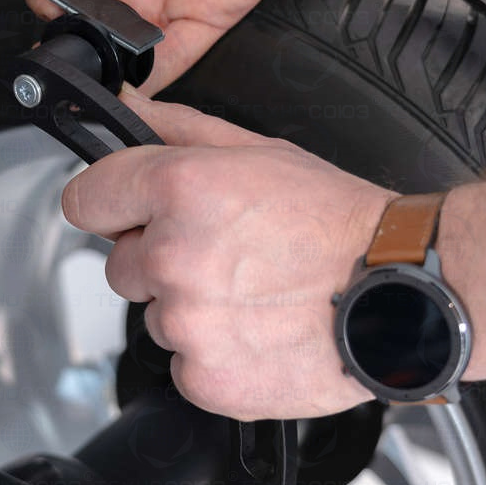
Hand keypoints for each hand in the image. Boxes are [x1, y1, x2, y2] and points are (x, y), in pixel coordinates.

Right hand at [25, 0, 349, 95]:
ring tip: (101, 79)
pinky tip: (133, 87)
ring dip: (111, 73)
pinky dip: (151, 81)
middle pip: (89, 29)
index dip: (50, 8)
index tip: (54, 16)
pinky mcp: (209, 15)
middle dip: (78, 50)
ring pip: (127, 54)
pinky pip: (174, 60)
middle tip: (75, 56)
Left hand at [61, 87, 396, 419]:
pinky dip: (213, 355)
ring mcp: (186, 323)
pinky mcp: (204, 377)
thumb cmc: (338, 222)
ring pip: (155, 317)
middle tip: (225, 256)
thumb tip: (124, 106)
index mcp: (179, 189)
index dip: (110, 205)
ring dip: (191, 310)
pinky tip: (257, 331)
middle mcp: (173, 256)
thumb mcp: (258, 150)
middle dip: (160, 261)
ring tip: (253, 294)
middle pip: (120, 264)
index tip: (128, 214)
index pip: (86, 200)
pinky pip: (183, 365)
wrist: (399, 291)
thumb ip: (177, 127)